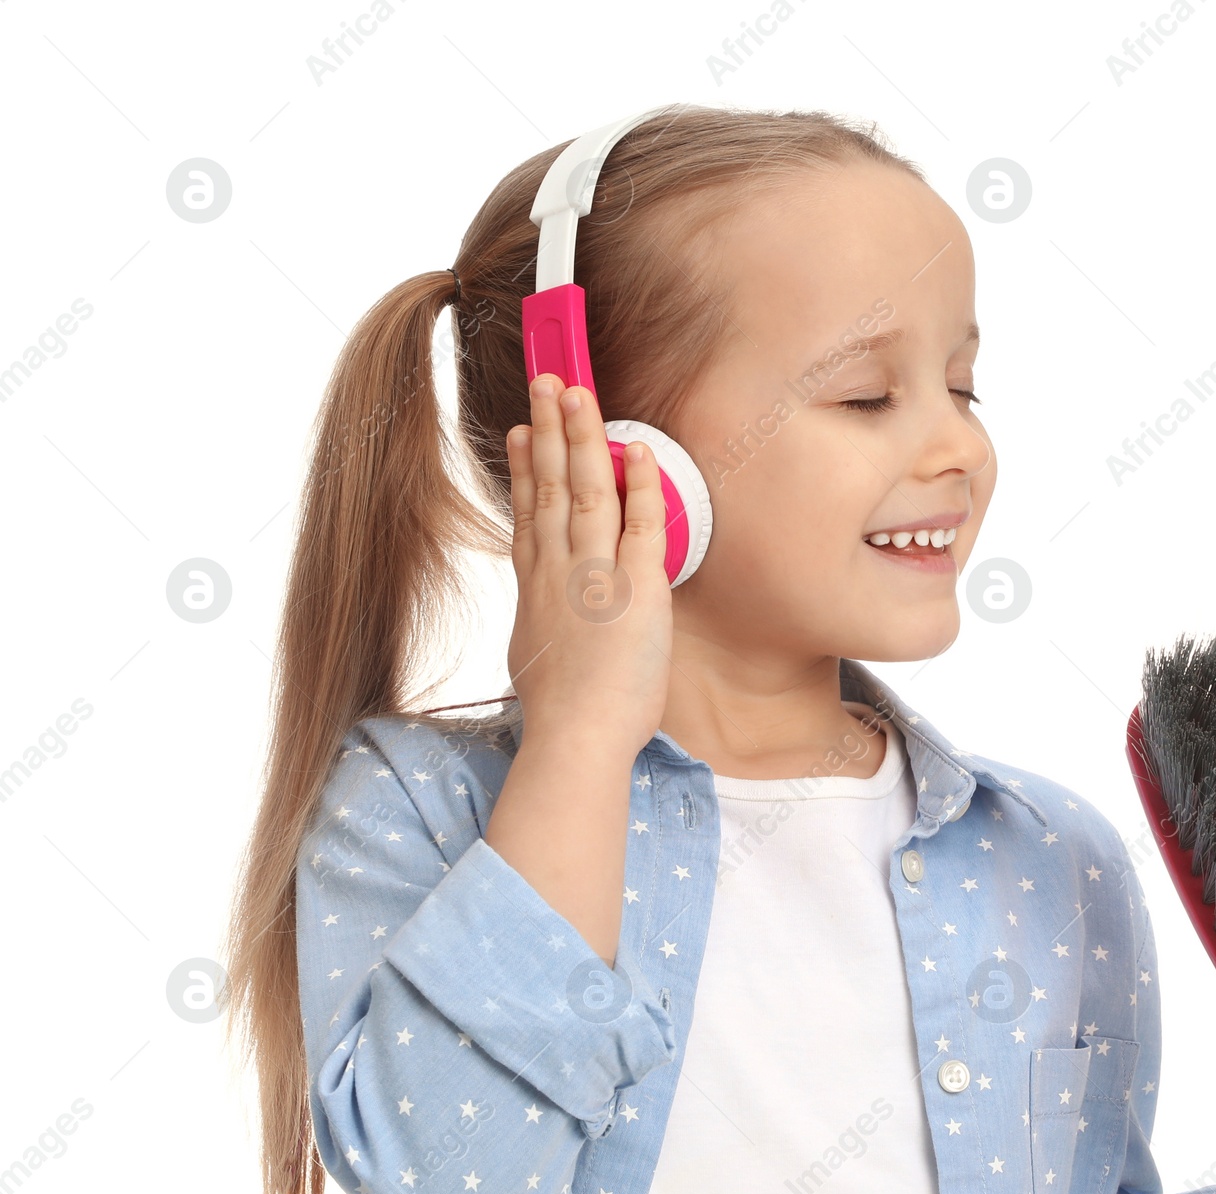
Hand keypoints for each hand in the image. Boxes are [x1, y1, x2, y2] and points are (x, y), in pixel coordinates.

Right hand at [504, 374, 672, 757]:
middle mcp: (558, 570)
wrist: (575, 736)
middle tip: (549, 383)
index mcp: (535, 587)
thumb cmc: (563, 713)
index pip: (529, 512)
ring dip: (583, 435)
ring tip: (576, 391)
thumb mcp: (537, 656)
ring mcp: (594, 574)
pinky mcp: (636, 588)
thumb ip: (545, 624)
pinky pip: (639, 523)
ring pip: (587, 489)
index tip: (524, 433)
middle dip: (551, 429)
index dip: (527, 468)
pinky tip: (636, 448)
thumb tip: (549, 619)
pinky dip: (639, 482)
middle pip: (553, 485)